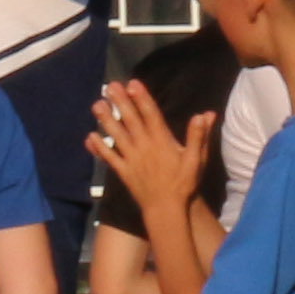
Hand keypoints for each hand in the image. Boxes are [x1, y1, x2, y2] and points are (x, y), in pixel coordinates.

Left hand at [88, 83, 210, 214]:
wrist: (167, 209)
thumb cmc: (184, 184)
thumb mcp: (196, 160)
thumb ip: (198, 137)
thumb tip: (205, 115)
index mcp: (162, 142)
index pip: (151, 115)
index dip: (142, 99)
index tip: (133, 84)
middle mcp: (144, 147)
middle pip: (130, 121)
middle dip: (120, 102)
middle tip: (110, 86)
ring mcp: (131, 159)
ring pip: (117, 136)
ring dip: (106, 120)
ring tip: (96, 105)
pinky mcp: (123, 171)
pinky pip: (109, 158)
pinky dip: (99, 148)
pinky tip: (89, 136)